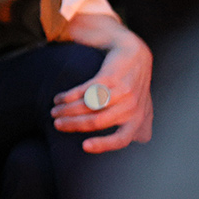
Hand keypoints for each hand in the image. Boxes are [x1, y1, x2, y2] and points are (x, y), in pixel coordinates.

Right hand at [51, 12, 152, 151]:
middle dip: (73, 124)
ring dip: (67, 110)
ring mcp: (121, 92)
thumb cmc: (135, 83)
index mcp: (137, 118)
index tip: (83, 146)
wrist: (135, 52)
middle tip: (57, 124)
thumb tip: (142, 141)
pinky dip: (68, 96)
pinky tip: (59, 98)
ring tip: (54, 111)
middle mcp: (131, 107)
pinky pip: (85, 91)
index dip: (103, 145)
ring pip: (88, 107)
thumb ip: (142, 123)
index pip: (121, 139)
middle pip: (96, 122)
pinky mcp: (109, 78)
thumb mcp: (143, 104)